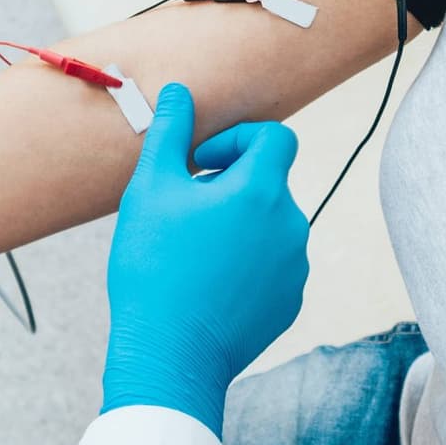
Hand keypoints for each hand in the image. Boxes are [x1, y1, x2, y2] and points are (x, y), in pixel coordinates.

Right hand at [100, 83, 308, 435]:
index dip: (237, 140)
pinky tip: (206, 283)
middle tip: (183, 213)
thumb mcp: (150, 190)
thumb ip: (170, 133)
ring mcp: (294, 267)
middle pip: (267, 183)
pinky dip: (245, 263)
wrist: (170, 353)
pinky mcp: (290, 301)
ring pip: (269, 226)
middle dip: (229, 186)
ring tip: (192, 252)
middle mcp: (290, 225)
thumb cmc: (153, 267)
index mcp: (261, 191)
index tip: (201, 165)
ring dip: (237, 226)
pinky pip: (272, 265)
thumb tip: (178, 91)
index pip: (275, 137)